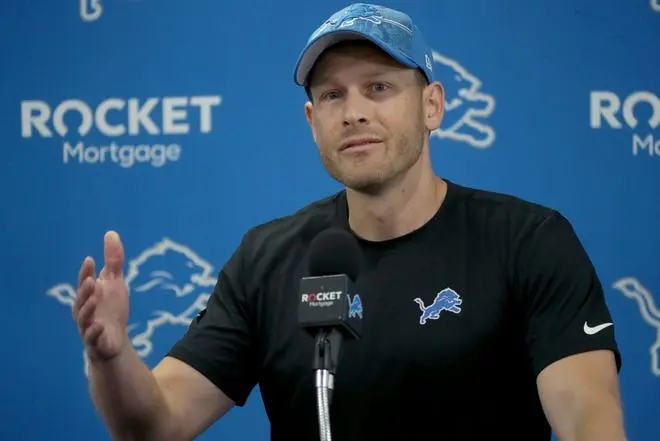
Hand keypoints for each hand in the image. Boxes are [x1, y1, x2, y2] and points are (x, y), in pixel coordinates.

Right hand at [73, 231, 129, 362]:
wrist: (113, 339)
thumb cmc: (111, 308)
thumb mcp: (115, 281)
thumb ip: (113, 259)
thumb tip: (111, 232)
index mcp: (88, 294)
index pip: (85, 281)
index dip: (86, 271)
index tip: (91, 259)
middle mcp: (84, 309)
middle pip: (81, 299)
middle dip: (85, 290)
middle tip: (92, 280)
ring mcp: (88, 326)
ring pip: (84, 318)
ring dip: (88, 308)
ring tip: (95, 298)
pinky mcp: (95, 342)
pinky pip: (92, 338)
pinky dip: (94, 332)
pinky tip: (100, 325)